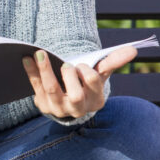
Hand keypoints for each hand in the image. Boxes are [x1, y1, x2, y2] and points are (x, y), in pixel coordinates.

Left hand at [22, 45, 137, 118]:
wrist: (69, 99)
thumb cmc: (86, 82)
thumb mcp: (100, 73)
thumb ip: (114, 61)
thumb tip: (133, 50)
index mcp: (95, 100)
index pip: (93, 85)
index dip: (86, 73)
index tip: (81, 65)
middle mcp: (78, 108)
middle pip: (74, 95)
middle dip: (70, 77)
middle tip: (67, 64)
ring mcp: (59, 108)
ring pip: (52, 91)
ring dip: (45, 71)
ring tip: (40, 53)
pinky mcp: (43, 105)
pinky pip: (35, 88)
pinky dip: (31, 72)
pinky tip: (26, 58)